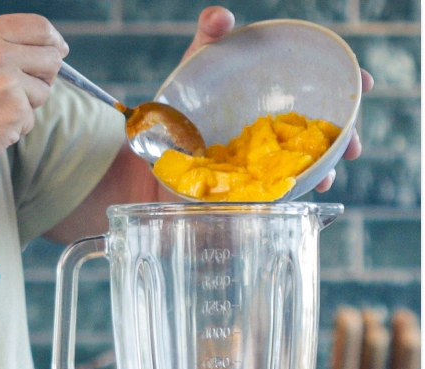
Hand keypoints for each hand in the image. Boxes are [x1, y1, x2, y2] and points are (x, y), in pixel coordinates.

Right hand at [0, 14, 67, 185]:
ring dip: (25, 106)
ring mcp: (6, 81)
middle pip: (50, 58)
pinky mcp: (14, 110)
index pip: (38, 26)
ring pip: (43, 91)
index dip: (52, 40)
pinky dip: (14, 129)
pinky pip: (31, 119)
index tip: (58, 50)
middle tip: (15, 94)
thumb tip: (49, 48)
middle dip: (42, 77)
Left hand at [182, 6, 374, 192]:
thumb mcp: (201, 54)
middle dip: (345, 136)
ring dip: (325, 167)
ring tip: (328, 178)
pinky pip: (280, 179)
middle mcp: (283, 115)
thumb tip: (220, 16)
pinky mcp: (253, 169)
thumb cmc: (190, 83)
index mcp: (281, 85)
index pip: (326, 80)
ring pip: (308, 156)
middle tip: (352, 146)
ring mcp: (270, 144)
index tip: (365, 83)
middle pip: (326, 124)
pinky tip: (299, 190)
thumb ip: (211, 32)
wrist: (164, 124)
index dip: (350, 81)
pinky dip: (293, 185)